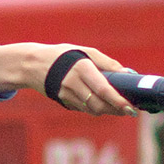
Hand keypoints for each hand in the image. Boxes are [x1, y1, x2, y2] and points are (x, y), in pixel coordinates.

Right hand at [0, 43, 136, 114]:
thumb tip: (126, 73)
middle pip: (98, 105)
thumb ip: (106, 62)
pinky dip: (95, 109)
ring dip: (107, 111)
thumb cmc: (63, 55)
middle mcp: (73, 83)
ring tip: (120, 108)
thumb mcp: (85, 51)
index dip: (118, 101)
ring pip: (92, 110)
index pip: (103, 89)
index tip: (130, 107)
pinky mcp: (63, 102)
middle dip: (116, 110)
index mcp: (82, 68)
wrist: (32, 65)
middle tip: (129, 110)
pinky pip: (83, 109)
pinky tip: (103, 104)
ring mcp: (66, 95)